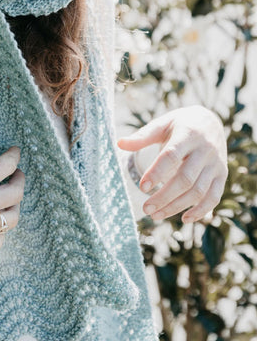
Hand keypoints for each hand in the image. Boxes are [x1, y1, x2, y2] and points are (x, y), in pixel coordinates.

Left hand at [118, 106, 227, 223]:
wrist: (210, 121)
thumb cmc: (180, 125)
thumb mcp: (162, 124)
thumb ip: (142, 136)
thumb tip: (119, 143)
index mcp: (188, 134)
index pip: (172, 156)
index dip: (157, 173)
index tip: (141, 187)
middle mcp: (205, 150)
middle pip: (185, 178)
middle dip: (164, 196)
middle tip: (145, 209)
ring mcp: (215, 164)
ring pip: (198, 191)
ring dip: (177, 206)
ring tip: (156, 215)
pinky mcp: (222, 175)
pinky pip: (214, 197)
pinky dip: (201, 211)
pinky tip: (184, 219)